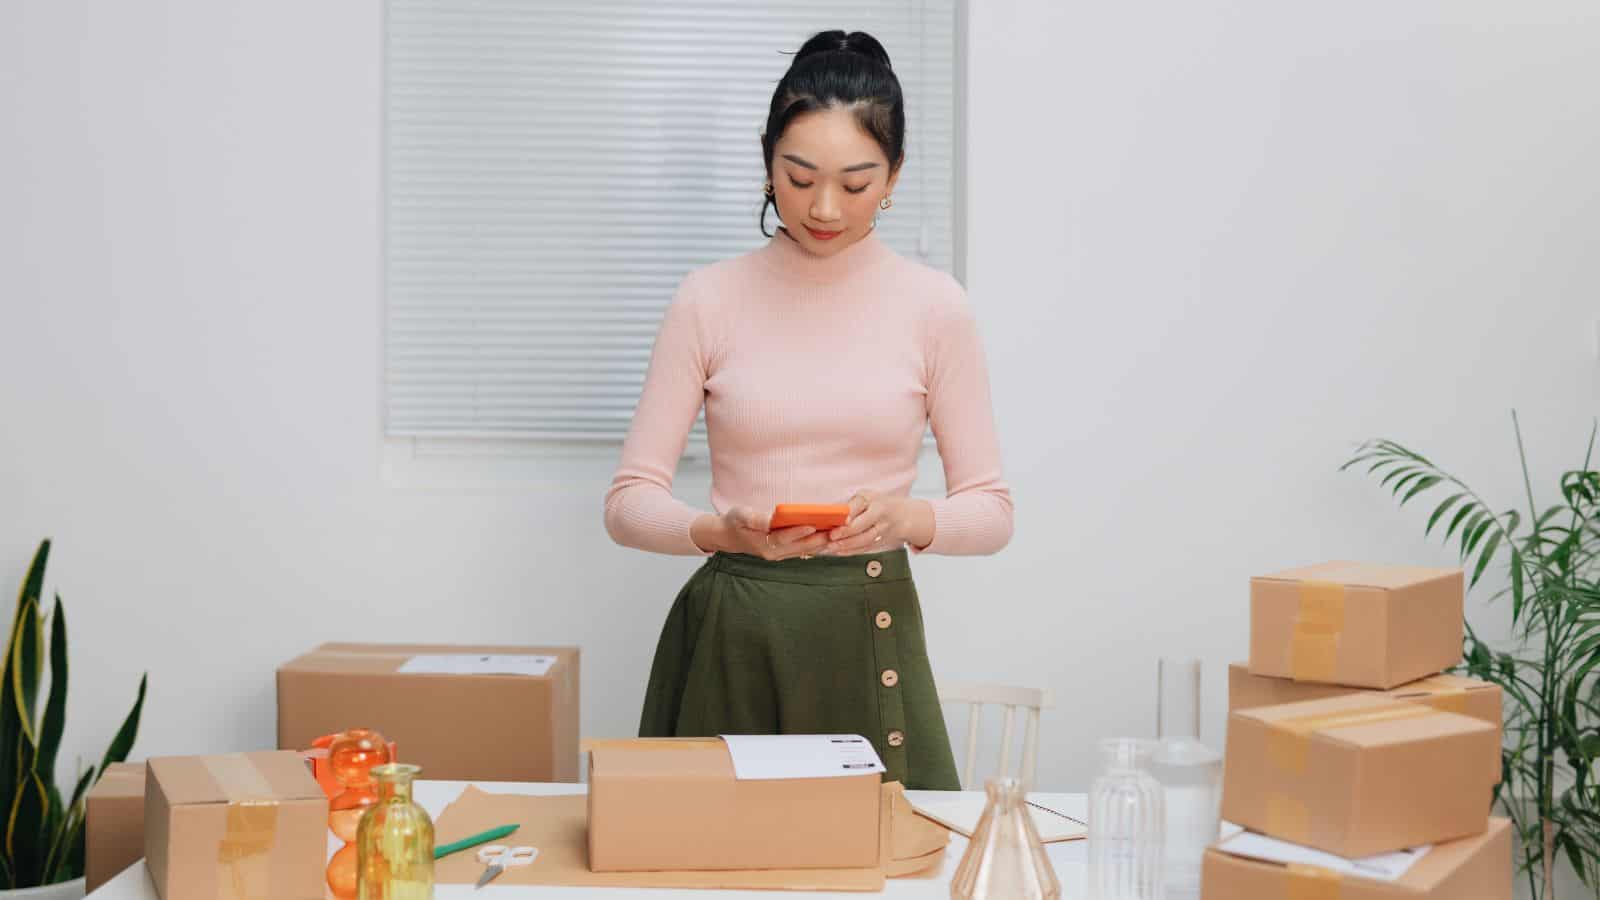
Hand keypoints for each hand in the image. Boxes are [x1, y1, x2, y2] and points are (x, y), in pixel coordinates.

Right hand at [692, 506, 831, 559]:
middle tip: (835, 530)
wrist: (729, 537)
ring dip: (820, 543)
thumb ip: (755, 519)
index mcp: (763, 543)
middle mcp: (773, 553)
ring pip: (804, 550)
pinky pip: (803, 551)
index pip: (783, 537)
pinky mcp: (784, 554)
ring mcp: (779, 555)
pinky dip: (816, 545)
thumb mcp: (740, 516)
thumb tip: (770, 519)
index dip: (798, 532)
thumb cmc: (735, 522)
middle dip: (818, 538)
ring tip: (838, 534)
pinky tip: (829, 538)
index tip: (813, 525)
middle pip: (799, 546)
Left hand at [823, 491, 933, 554]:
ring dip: (847, 545)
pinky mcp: (881, 542)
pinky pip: (865, 548)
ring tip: (831, 547)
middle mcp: (880, 515)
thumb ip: (851, 505)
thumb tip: (831, 516)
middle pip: (863, 525)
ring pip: (864, 540)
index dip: (849, 513)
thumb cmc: (877, 503)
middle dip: (846, 533)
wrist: (903, 516)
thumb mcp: (866, 496)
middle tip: (831, 536)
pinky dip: (851, 551)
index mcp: (874, 500)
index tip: (838, 520)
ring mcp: (882, 530)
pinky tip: (839, 551)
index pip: (860, 506)